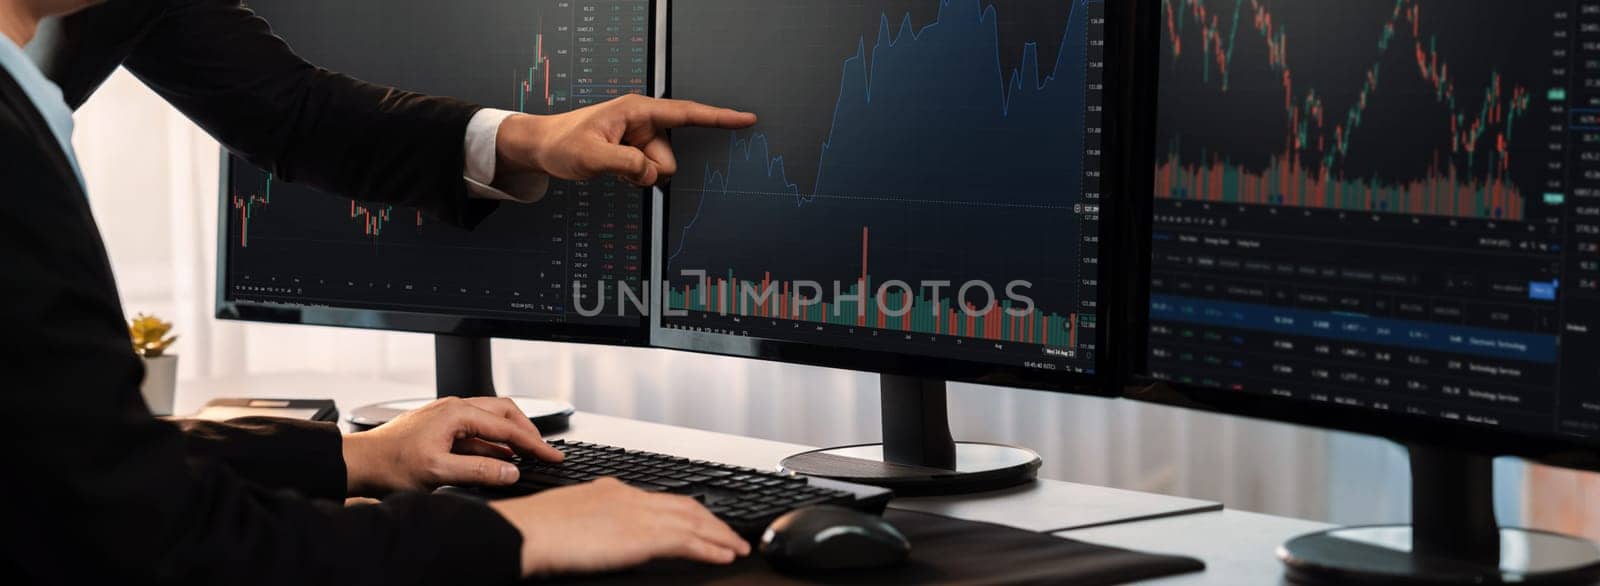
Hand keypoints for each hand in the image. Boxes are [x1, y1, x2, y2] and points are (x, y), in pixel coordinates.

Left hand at [340, 397, 563, 495]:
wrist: (358, 463)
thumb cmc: (389, 464)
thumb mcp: (438, 472)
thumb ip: (479, 471)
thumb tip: (511, 470)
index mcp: (456, 413)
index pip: (507, 427)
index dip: (534, 444)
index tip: (552, 456)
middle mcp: (453, 408)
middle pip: (504, 412)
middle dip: (528, 431)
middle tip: (544, 451)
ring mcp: (446, 416)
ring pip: (490, 419)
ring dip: (510, 437)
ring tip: (526, 455)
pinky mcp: (440, 428)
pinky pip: (475, 430)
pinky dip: (492, 443)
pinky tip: (498, 459)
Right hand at [490, 478, 750, 576]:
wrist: (524, 533)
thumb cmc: (533, 531)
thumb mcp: (570, 518)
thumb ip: (593, 521)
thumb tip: (601, 535)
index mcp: (611, 489)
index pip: (661, 499)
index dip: (687, 510)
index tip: (701, 521)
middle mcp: (629, 496)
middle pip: (684, 506)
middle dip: (711, 520)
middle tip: (730, 534)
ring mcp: (637, 514)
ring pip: (693, 521)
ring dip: (719, 535)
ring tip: (736, 547)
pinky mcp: (641, 536)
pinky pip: (688, 540)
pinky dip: (711, 547)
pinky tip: (724, 555)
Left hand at [496, 94, 756, 185]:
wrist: (543, 147)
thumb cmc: (562, 143)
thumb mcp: (589, 156)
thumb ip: (625, 164)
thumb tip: (653, 173)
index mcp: (637, 110)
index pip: (687, 113)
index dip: (719, 118)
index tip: (746, 119)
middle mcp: (643, 122)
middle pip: (668, 157)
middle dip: (649, 170)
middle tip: (616, 166)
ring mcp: (640, 138)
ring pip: (660, 169)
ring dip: (639, 176)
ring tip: (610, 167)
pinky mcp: (635, 152)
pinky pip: (649, 174)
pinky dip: (634, 177)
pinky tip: (612, 170)